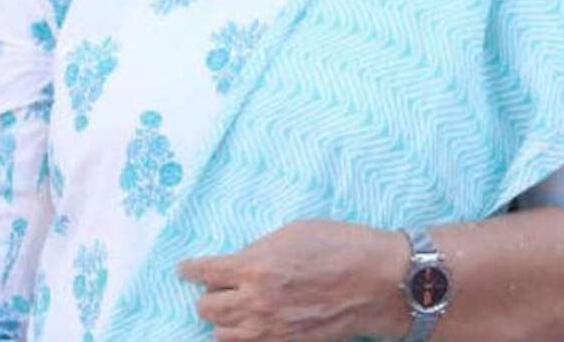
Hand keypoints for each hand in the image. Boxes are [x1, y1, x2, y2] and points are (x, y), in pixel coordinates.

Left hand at [176, 217, 409, 340]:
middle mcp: (255, 302)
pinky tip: (254, 324)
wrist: (377, 282)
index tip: (185, 269)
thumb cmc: (340, 246)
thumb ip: (258, 250)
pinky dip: (244, 336)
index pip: (203, 272)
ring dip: (224, 318)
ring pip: (221, 332)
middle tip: (218, 285)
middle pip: (206, 306)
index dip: (189, 269)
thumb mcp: (293, 233)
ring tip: (235, 306)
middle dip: (208, 294)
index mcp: (254, 266)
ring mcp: (269, 330)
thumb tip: (238, 261)